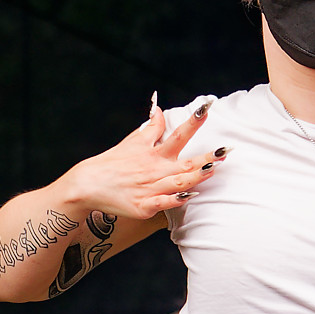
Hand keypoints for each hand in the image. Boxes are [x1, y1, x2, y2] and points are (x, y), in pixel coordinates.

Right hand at [65, 98, 220, 220]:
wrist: (88, 184)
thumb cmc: (113, 162)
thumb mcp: (133, 140)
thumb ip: (152, 127)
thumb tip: (160, 108)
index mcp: (154, 153)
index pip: (178, 134)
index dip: (194, 121)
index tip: (208, 107)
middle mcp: (155, 169)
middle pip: (186, 161)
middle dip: (207, 156)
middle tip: (227, 149)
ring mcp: (150, 189)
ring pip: (178, 182)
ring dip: (197, 175)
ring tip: (213, 168)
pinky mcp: (143, 206)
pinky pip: (163, 203)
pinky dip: (176, 199)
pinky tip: (190, 195)